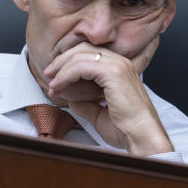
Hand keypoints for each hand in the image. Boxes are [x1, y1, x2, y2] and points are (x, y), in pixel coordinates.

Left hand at [43, 38, 173, 156]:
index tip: (54, 77)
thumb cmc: (124, 129)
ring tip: (51, 83)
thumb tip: (71, 100)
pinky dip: (66, 75)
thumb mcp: (99, 114)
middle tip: (47, 74)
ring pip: (80, 56)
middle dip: (62, 61)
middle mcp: (120, 62)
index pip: (89, 54)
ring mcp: (118, 65)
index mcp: (119, 69)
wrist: (140, 138)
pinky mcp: (113, 72)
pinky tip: (58, 86)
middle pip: (83, 50)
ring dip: (61, 69)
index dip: (69, 63)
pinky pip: (82, 67)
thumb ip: (85, 104)